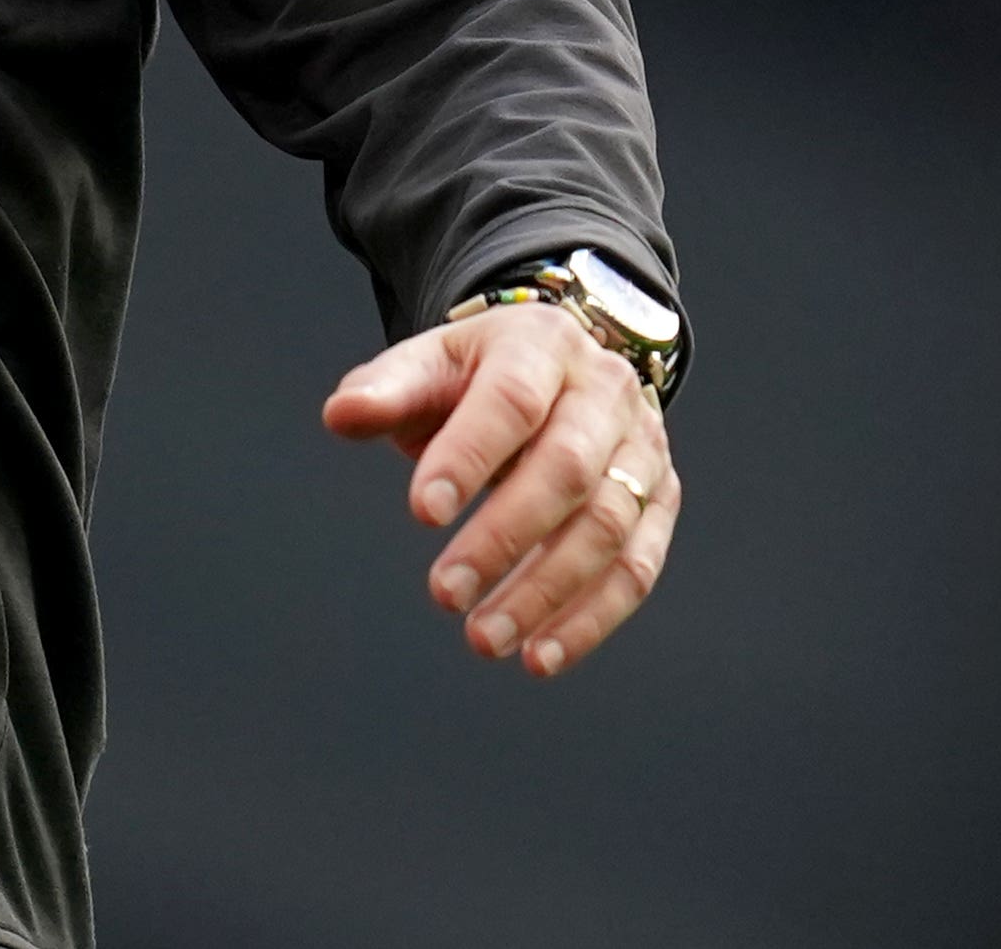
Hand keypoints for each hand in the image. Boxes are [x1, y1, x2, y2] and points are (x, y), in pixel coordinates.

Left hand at [323, 299, 676, 680]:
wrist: (560, 368)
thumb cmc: (479, 375)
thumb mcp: (430, 365)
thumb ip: (386, 390)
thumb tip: (341, 415)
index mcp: (542, 345)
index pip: (512, 401)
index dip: (469, 457)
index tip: (421, 513)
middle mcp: (606, 392)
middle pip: (567, 468)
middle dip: (503, 538)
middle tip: (443, 593)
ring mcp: (642, 448)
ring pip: (606, 526)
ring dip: (545, 592)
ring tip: (483, 639)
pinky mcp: (659, 501)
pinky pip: (637, 568)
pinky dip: (590, 619)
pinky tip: (539, 656)